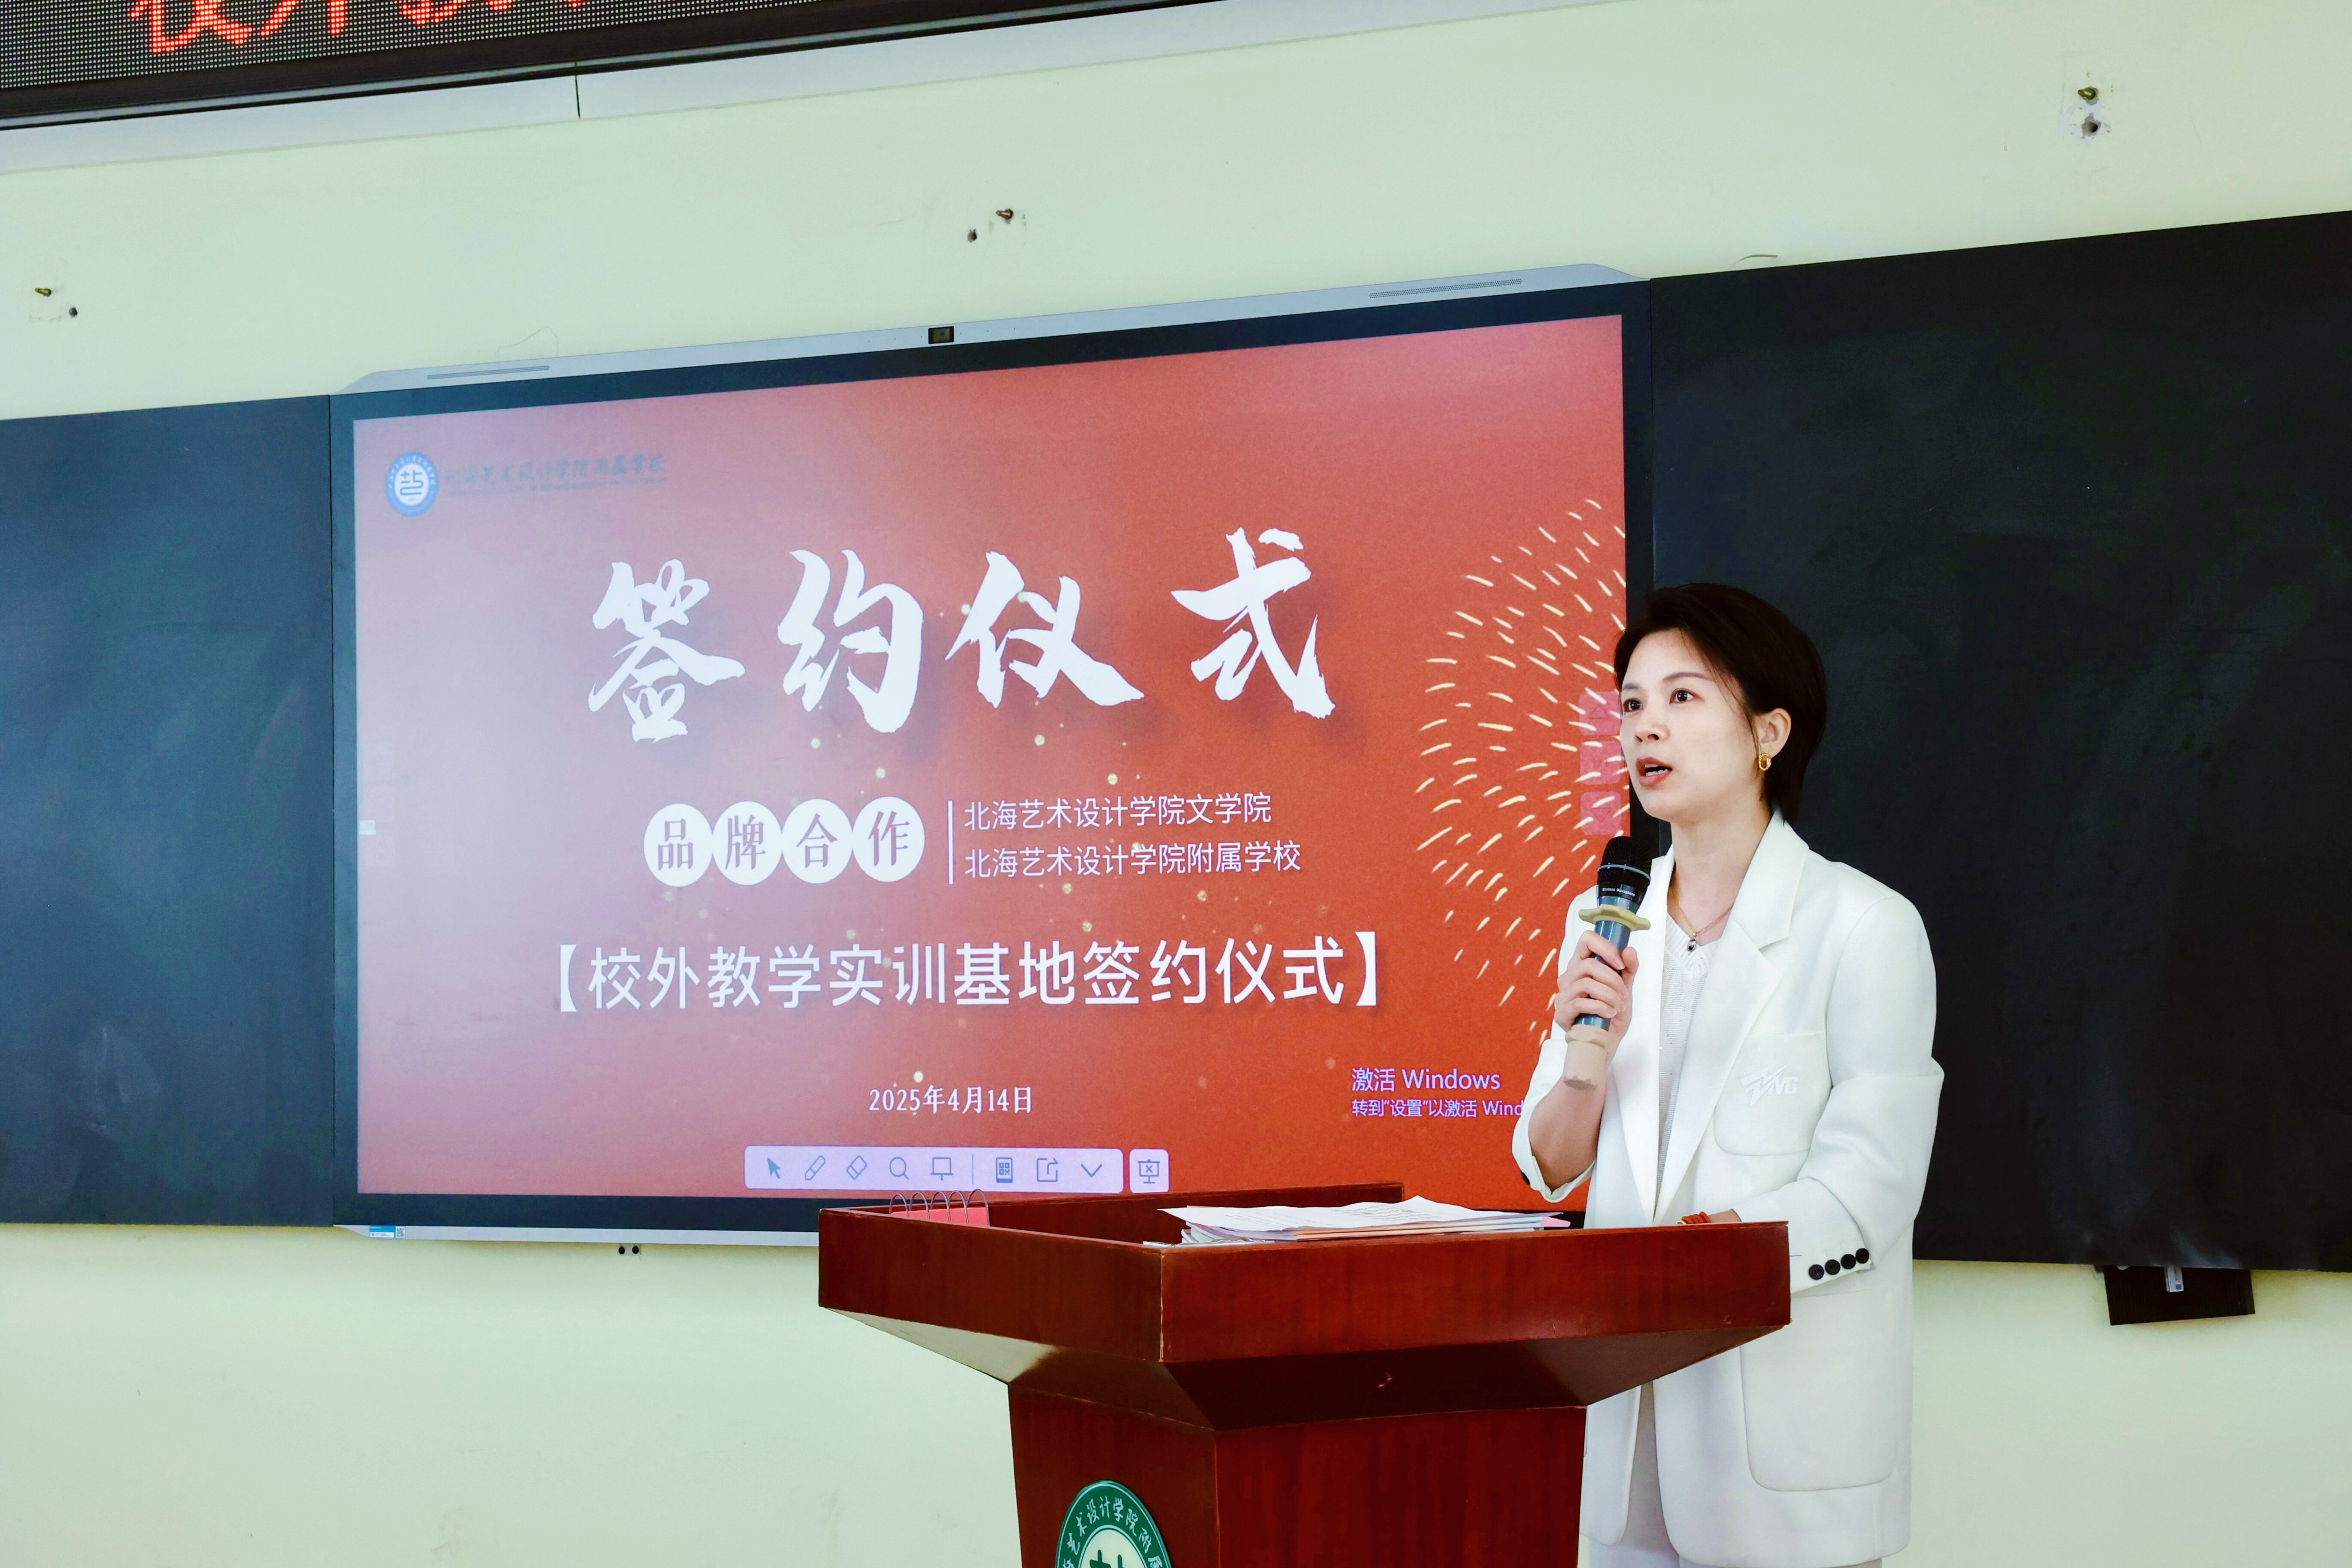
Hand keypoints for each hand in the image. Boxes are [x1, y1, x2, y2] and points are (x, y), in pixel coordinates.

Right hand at [1551, 929, 1638, 1044]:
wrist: (1606, 1042)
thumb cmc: (1612, 1014)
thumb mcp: (1624, 988)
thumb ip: (1628, 969)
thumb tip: (1629, 950)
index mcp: (1581, 966)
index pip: (1586, 940)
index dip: (1605, 947)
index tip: (1620, 963)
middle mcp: (1569, 978)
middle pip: (1589, 965)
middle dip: (1613, 979)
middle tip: (1623, 994)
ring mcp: (1563, 996)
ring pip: (1586, 984)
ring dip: (1609, 996)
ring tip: (1618, 1007)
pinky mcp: (1562, 1014)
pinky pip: (1580, 1003)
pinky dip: (1601, 1008)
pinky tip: (1609, 1014)